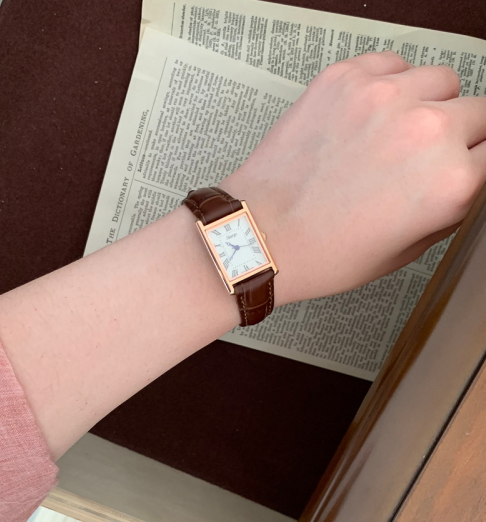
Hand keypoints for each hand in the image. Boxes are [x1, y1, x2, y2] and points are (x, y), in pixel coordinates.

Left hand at [219, 51, 485, 306]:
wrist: (262, 235)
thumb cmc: (324, 252)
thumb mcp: (406, 251)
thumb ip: (450, 208)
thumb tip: (467, 180)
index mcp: (450, 182)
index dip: (477, 162)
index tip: (466, 162)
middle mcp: (426, 131)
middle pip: (478, 111)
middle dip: (460, 135)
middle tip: (427, 156)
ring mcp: (384, 97)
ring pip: (440, 80)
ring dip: (429, 104)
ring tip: (396, 133)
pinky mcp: (346, 79)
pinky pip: (393, 64)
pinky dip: (390, 85)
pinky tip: (370, 114)